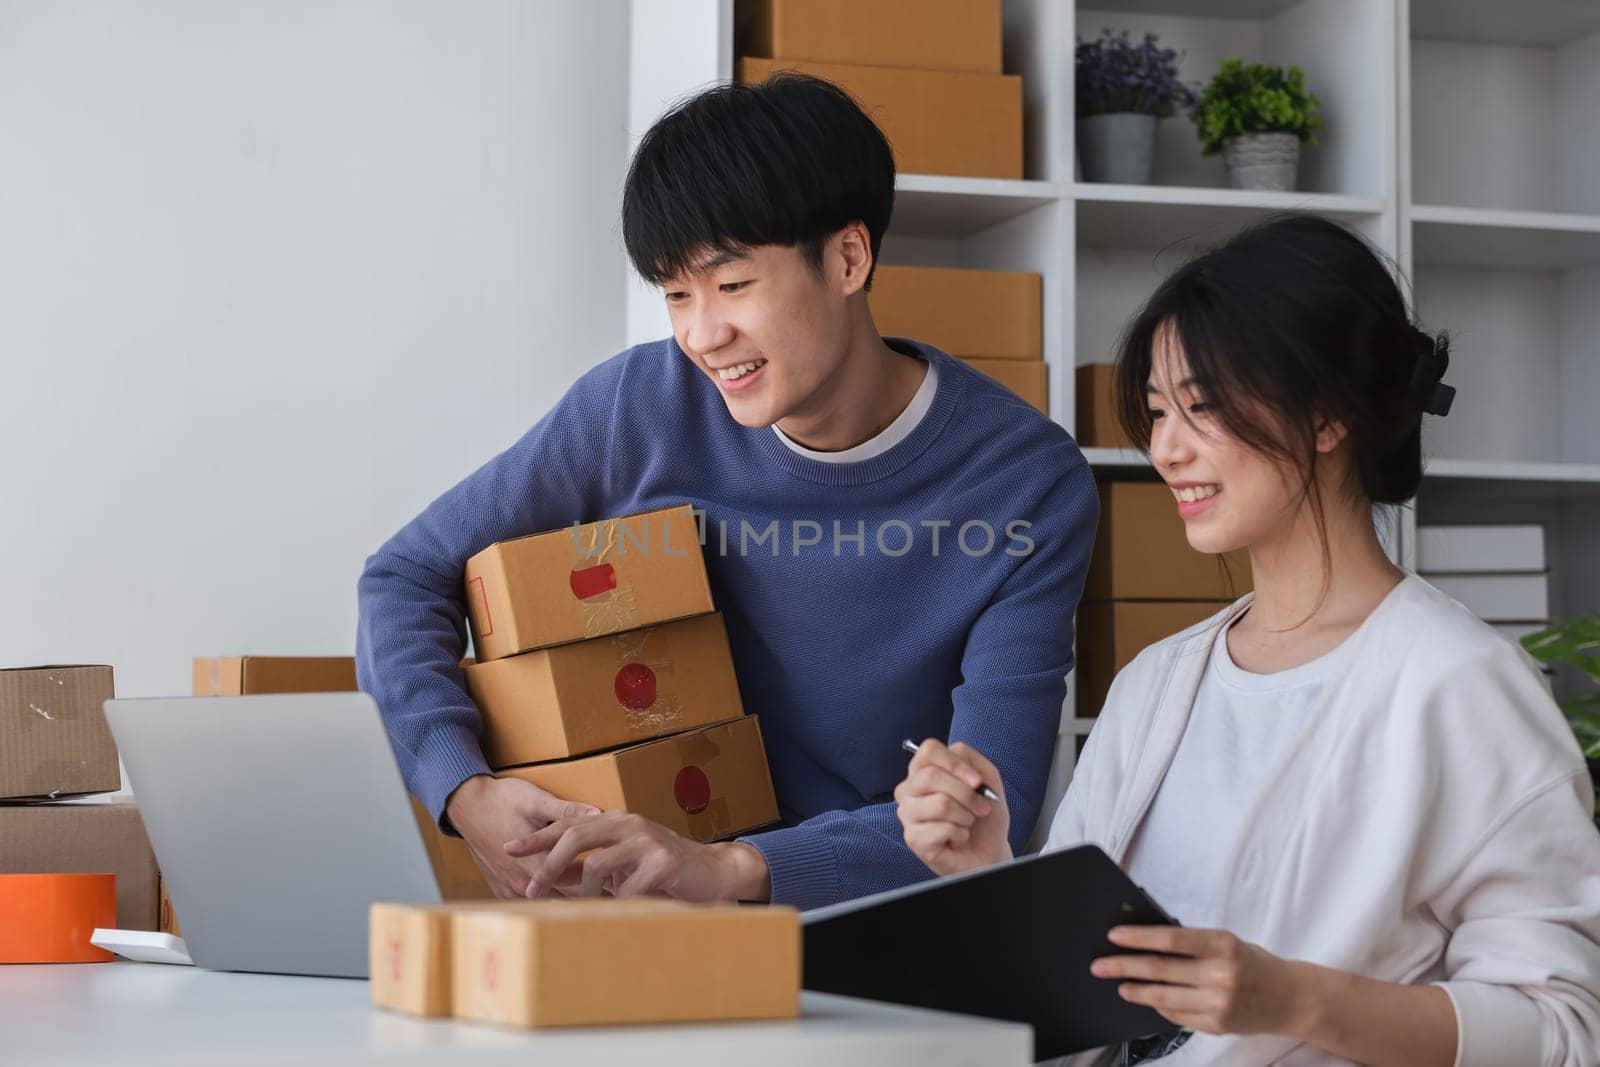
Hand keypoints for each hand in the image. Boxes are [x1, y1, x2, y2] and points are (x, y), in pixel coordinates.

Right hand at [443, 774, 600, 898]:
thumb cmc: (502, 800)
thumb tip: (599, 814)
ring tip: (591, 881)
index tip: (616, 872)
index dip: (600, 880)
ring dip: (567, 892)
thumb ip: (568, 812)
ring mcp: (510, 889)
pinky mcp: (502, 889)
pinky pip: (531, 899)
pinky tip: (560, 880)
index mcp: (535, 866)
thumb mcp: (537, 801)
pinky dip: (547, 893)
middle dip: (588, 889)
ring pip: (549, 901)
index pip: (579, 886)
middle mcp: (522, 884)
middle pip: (566, 897)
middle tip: (610, 878)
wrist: (466, 805)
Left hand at [504, 811, 770, 901]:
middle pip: (575, 837)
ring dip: (584, 893)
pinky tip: (626, 907)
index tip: (508, 849)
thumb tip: (547, 878)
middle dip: (548, 865)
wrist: (712, 872)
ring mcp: (647, 840)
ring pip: (596, 864)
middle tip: (531, 890)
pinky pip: (626, 889)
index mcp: (616, 820)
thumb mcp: (620, 865)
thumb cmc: (662, 870)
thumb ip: (586, 869)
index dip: (537, 837)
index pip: (568, 824)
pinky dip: (619, 903)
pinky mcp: (663, 862)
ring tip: (587, 908)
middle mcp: (630, 823)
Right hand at [893, 738, 1011, 875]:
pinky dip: (961, 834)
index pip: (928, 750)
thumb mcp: (987, 778)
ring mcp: (907, 814)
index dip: (956, 764)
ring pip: (940, 804)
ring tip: (966, 823)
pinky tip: (958, 838)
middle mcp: (908, 789)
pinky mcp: (912, 839)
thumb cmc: (983, 815)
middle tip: (981, 808)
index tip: (978, 782)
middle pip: (931, 776)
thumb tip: (957, 761)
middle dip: (967, 794)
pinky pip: (942, 828)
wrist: (989, 850)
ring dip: (965, 816)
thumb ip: (971, 759)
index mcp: (923, 770)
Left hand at [1091, 925, 1312, 1036]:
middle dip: (1124, 966)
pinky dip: (1158, 1006)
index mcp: (1222, 944)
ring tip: (1118, 985)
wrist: (1292, 998)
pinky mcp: (1217, 1025)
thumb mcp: (1226, 943)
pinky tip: (1146, 998)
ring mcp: (1219, 1003)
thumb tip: (1145, 943)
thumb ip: (1192, 944)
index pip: (1171, 938)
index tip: (1113, 936)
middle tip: (1099, 965)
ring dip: (1136, 990)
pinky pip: (1177, 1016)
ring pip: (1164, 997)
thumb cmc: (1253, 963)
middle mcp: (1221, 974)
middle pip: (1161, 969)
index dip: (1138, 937)